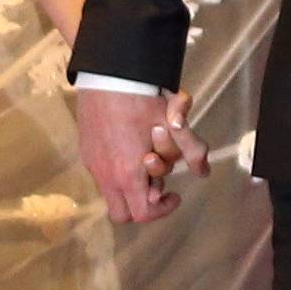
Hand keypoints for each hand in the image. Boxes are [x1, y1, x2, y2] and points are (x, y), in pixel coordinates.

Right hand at [78, 87, 202, 224]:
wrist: (108, 75)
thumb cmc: (143, 99)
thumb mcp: (174, 124)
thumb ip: (192, 150)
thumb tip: (203, 172)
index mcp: (128, 173)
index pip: (143, 213)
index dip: (163, 209)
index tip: (174, 194)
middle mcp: (106, 175)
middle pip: (123, 214)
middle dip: (142, 205)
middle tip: (157, 183)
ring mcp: (93, 164)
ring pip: (111, 194)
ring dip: (130, 187)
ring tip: (143, 161)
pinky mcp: (86, 152)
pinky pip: (102, 175)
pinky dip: (117, 172)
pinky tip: (128, 148)